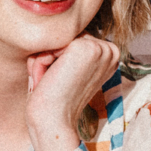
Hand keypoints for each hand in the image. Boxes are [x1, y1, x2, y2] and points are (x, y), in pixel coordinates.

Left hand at [25, 34, 118, 150]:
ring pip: (56, 40)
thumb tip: (56, 27)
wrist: (53, 123)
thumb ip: (69, 49)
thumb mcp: (69, 70)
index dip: (58, 60)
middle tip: (53, 85)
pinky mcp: (85, 47)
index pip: (72, 40)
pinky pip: (50, 44)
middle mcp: (110, 50)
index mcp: (109, 56)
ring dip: (44, 61)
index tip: (62, 84)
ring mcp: (100, 48)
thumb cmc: (54, 101)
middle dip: (50, 58)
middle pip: (65, 36)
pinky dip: (40, 62)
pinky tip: (48, 80)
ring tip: (50, 83)